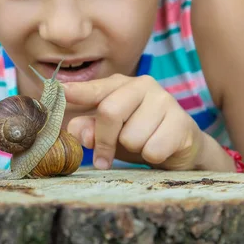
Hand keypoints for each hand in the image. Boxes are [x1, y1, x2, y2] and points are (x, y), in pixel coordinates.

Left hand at [63, 74, 203, 170]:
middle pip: (110, 112)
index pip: (95, 88)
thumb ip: (88, 129)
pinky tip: (160, 149)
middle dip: (104, 140)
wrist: (181, 148)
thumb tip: (75, 130)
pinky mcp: (182, 122)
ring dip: (133, 149)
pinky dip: (151, 157)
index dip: (78, 91)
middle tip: (104, 159)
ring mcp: (165, 101)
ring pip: (131, 136)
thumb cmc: (138, 135)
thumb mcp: (108, 133)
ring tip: (143, 143)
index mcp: (121, 84)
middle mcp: (143, 85)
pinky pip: (152, 150)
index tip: (61, 91)